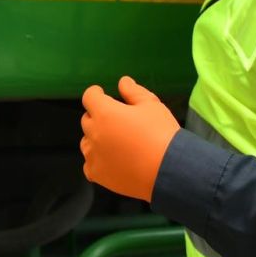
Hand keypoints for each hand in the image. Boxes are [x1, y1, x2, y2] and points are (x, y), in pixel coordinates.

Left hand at [79, 76, 179, 202]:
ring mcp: (94, 155)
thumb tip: (123, 82)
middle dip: (98, 116)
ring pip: (86, 142)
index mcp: (105, 113)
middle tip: (115, 120)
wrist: (169, 169)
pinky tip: (111, 160)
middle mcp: (95, 133)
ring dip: (95, 138)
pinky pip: (89, 165)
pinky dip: (97, 160)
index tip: (101, 93)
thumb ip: (133, 91)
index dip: (96, 93)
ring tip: (114, 141)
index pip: (89, 97)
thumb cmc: (161, 134)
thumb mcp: (151, 105)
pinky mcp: (98, 174)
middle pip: (87, 119)